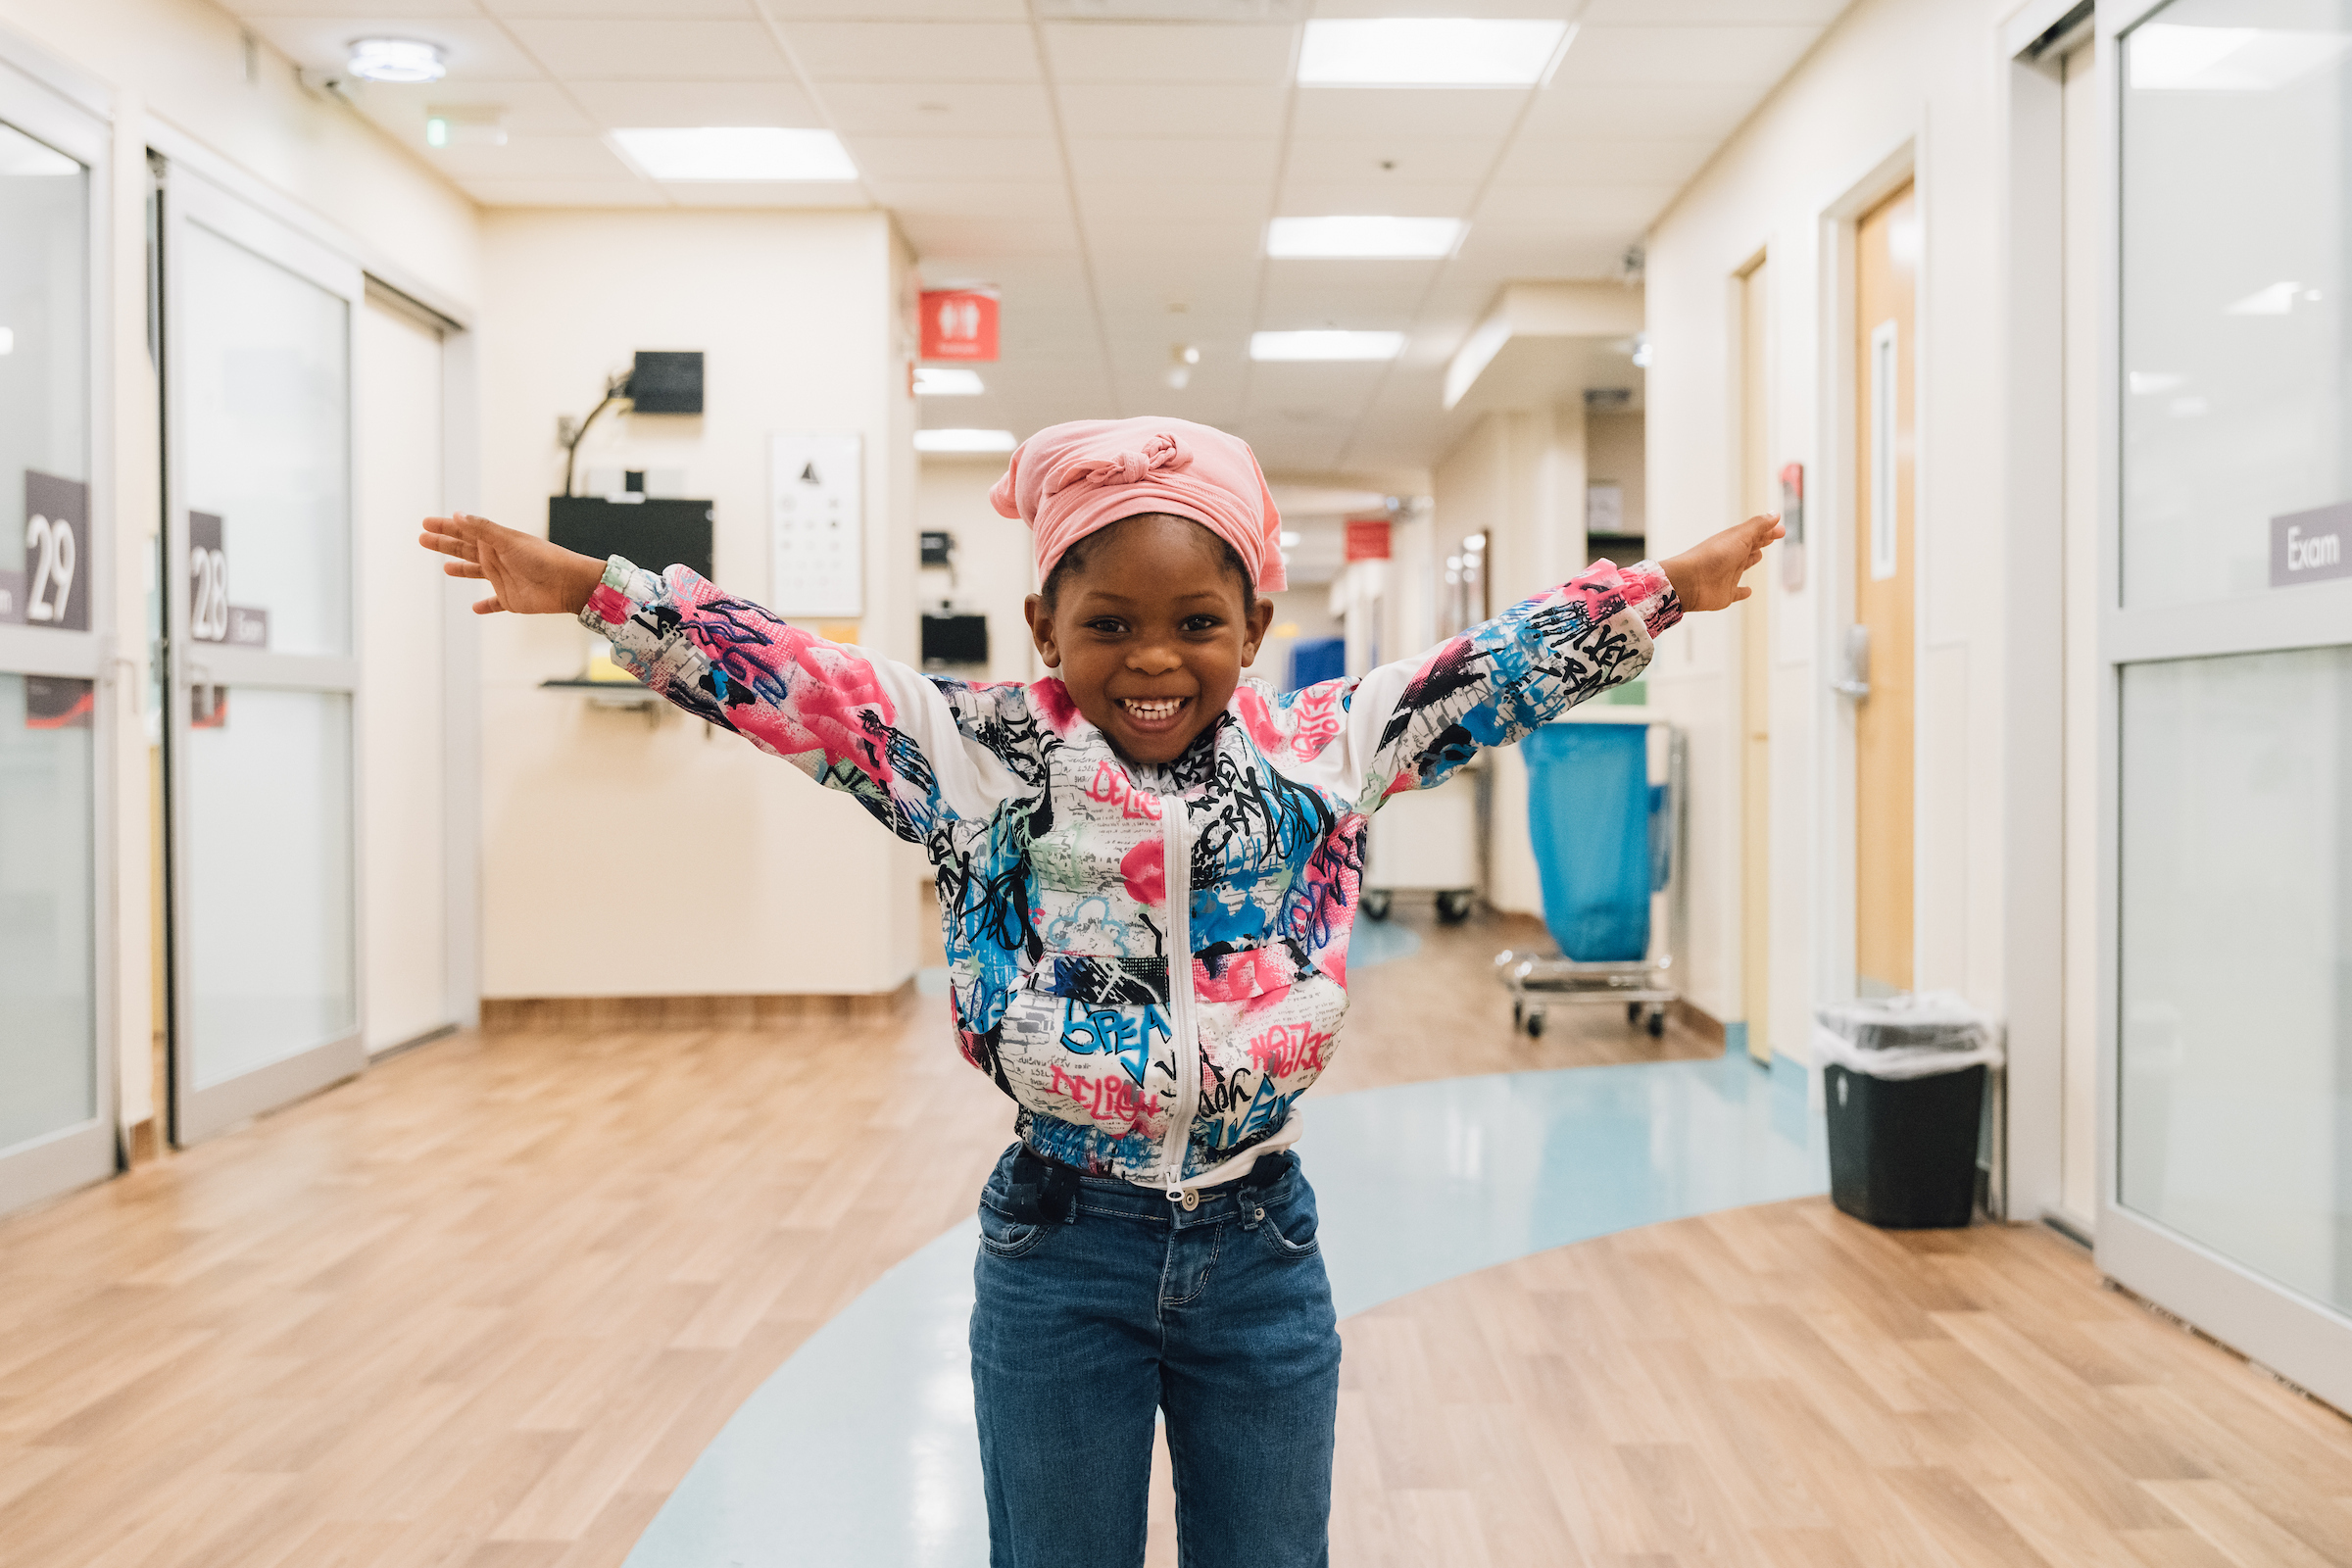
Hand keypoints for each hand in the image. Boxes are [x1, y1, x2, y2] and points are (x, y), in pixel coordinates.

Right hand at [418, 513, 606, 615]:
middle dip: (444, 544)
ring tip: (446, 568)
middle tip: (422, 538)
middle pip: (464, 550)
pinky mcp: (510, 599)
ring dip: (461, 570)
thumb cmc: (542, 558)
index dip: (445, 527)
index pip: (464, 531)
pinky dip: (485, 606)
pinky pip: (494, 603)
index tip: (425, 523)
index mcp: (495, 541)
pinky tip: (475, 608)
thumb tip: (457, 515)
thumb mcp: (508, 540)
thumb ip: (482, 529)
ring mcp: (502, 578)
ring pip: (476, 573)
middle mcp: (497, 557)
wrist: (568, 584)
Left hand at [1660, 512, 1784, 612]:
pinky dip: (1743, 592)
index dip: (1768, 530)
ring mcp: (1727, 575)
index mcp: (1734, 541)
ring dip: (1751, 560)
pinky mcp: (1725, 593)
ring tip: (1759, 556)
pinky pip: (1736, 592)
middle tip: (1773, 537)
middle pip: (1749, 546)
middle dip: (1761, 541)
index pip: (1755, 533)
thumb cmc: (1713, 556)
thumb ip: (1758, 525)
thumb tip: (1775, 514)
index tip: (1781, 529)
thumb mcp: (1740, 536)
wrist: (1690, 581)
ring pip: (1743, 565)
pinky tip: (1748, 591)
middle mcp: (1731, 556)